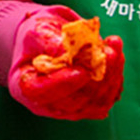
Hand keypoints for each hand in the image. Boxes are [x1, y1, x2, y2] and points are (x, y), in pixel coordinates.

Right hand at [0, 3, 124, 119]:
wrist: (50, 39)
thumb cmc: (39, 34)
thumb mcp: (38, 31)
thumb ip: (50, 42)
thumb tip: (71, 55)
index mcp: (24, 86)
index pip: (40, 92)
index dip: (62, 84)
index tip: (83, 71)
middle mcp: (45, 104)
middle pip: (73, 101)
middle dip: (95, 77)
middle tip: (108, 51)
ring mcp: (68, 108)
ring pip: (94, 102)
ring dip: (110, 75)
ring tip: (113, 46)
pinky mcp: (88, 105)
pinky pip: (106, 98)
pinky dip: (115, 76)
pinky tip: (115, 52)